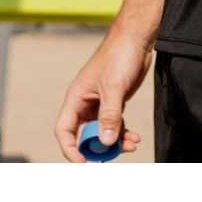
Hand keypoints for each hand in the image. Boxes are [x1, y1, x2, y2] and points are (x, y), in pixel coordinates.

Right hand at [54, 27, 149, 162]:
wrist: (136, 39)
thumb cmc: (119, 56)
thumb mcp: (114, 87)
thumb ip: (109, 115)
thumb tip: (105, 142)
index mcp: (76, 98)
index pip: (64, 130)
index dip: (71, 148)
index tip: (84, 162)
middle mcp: (85, 103)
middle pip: (84, 135)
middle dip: (98, 148)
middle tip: (114, 154)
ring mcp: (100, 103)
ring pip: (101, 132)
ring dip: (114, 142)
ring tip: (131, 143)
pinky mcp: (114, 102)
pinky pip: (114, 125)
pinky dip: (123, 133)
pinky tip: (134, 136)